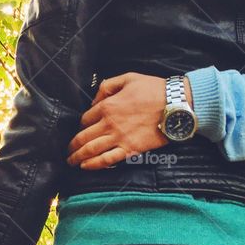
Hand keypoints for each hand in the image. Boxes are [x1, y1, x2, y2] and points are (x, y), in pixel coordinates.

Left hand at [66, 73, 191, 169]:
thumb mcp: (128, 78)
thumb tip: (94, 100)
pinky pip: (107, 160)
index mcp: (107, 106)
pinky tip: (85, 167)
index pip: (84, 119)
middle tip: (67, 151)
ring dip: (77, 157)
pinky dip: (93, 165)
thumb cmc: (154, 90)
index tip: (81, 130)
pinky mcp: (130, 150)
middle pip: (83, 137)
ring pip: (91, 150)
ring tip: (71, 161)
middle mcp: (109, 124)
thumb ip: (107, 86)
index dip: (80, 125)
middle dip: (72, 146)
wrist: (176, 105)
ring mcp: (118, 138)